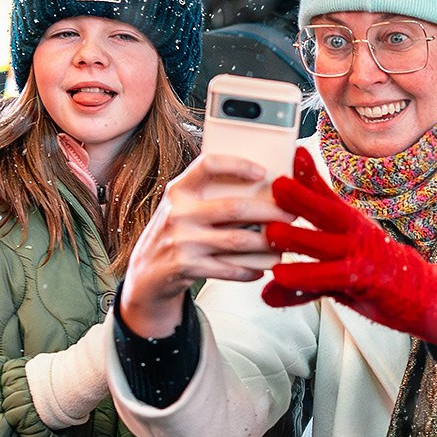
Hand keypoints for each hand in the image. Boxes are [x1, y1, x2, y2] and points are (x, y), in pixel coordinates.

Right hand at [119, 154, 291, 337]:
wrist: (146, 272)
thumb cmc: (175, 233)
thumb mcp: (183, 207)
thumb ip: (210, 196)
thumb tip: (260, 188)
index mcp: (179, 190)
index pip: (208, 165)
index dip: (238, 164)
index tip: (263, 171)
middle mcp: (178, 213)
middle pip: (234, 208)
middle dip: (269, 212)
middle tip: (290, 214)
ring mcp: (182, 241)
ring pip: (237, 241)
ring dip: (266, 243)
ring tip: (283, 241)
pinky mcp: (187, 267)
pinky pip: (228, 268)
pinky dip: (250, 269)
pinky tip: (263, 268)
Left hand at [262, 147, 436, 344]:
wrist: (421, 296)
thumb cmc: (379, 278)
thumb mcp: (341, 270)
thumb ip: (304, 280)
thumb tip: (268, 291)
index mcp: (352, 224)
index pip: (329, 196)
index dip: (311, 174)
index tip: (296, 152)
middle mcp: (356, 235)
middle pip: (327, 211)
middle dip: (302, 197)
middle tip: (277, 185)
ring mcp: (359, 257)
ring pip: (324, 244)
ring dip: (297, 237)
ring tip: (271, 233)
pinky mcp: (361, 281)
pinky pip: (328, 278)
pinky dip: (303, 278)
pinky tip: (280, 277)